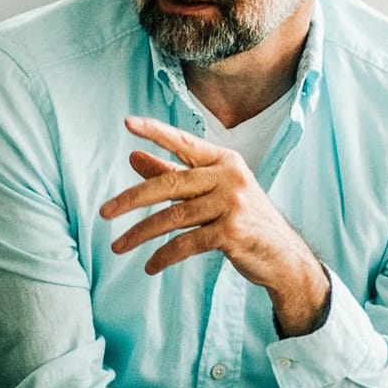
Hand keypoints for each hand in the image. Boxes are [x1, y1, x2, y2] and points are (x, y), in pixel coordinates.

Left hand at [101, 116, 329, 335]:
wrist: (283, 258)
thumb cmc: (243, 221)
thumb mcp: (211, 193)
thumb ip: (173, 175)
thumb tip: (134, 157)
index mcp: (224, 161)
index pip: (184, 142)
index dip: (156, 132)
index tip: (127, 123)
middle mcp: (230, 177)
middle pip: (170, 184)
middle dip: (132, 199)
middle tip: (104, 212)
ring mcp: (232, 204)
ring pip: (174, 217)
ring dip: (141, 234)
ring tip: (118, 246)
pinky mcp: (231, 232)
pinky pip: (186, 243)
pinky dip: (164, 256)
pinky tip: (150, 265)